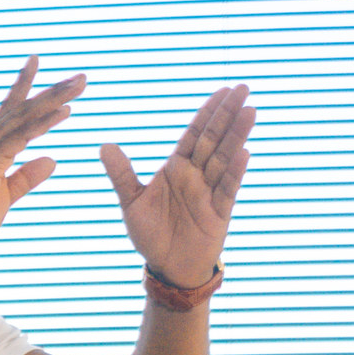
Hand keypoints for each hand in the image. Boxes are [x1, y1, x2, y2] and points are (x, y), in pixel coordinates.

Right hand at [0, 58, 87, 256]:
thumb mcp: (6, 196)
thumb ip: (26, 177)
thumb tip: (51, 161)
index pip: (12, 112)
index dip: (25, 87)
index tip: (36, 61)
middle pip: (24, 109)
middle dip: (53, 91)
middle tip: (82, 77)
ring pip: (25, 117)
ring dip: (54, 98)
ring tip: (80, 83)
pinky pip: (19, 138)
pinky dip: (42, 123)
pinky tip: (63, 111)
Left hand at [106, 85, 250, 287]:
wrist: (167, 266)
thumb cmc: (150, 234)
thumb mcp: (131, 202)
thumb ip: (122, 174)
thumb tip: (104, 145)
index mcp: (175, 169)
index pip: (194, 134)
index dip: (208, 113)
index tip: (223, 91)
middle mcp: (196, 176)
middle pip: (213, 139)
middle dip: (227, 114)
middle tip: (243, 88)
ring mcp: (210, 192)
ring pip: (224, 159)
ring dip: (236, 136)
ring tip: (250, 111)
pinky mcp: (219, 212)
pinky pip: (228, 189)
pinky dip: (234, 172)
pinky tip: (243, 153)